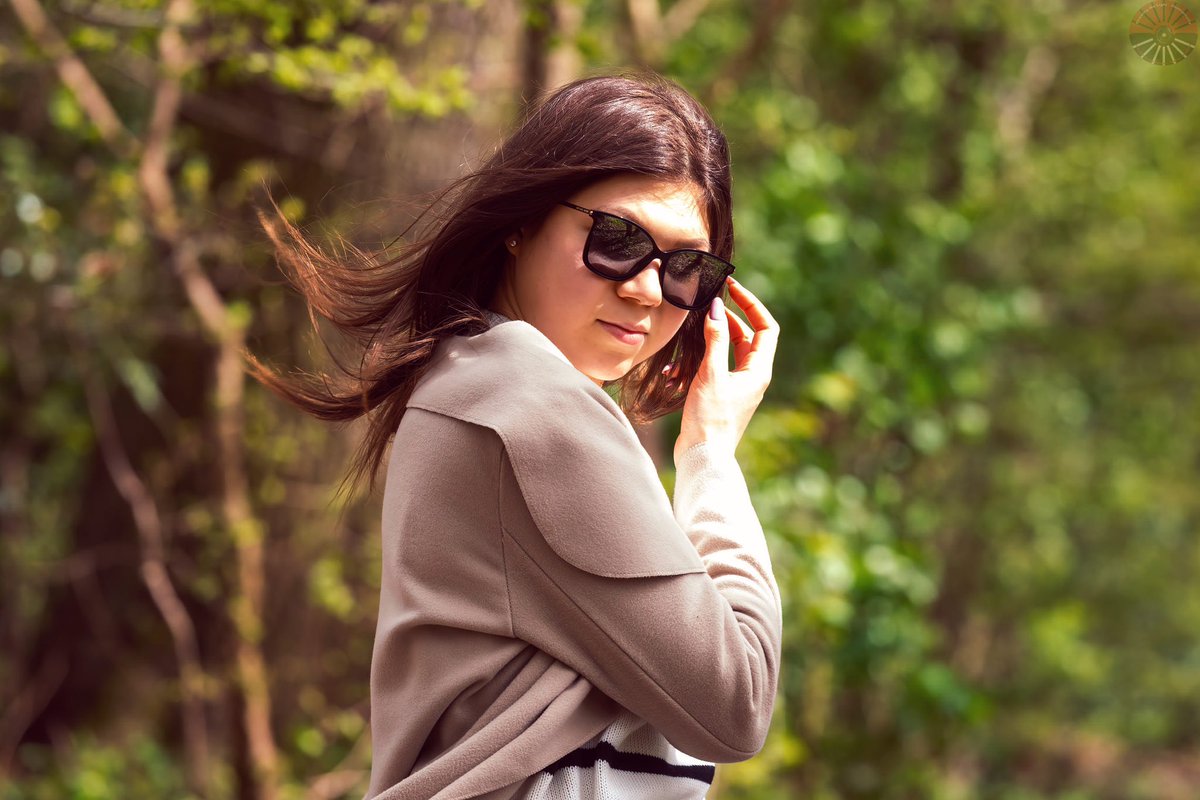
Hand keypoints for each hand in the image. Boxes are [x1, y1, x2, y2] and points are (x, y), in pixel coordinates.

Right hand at [671, 276, 778, 462]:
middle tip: (711, 302)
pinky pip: (718, 366)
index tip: (732, 288)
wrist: (702, 456)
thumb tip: (717, 308)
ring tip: (697, 327)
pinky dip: (705, 357)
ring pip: (732, 351)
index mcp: (759, 371)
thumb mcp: (711, 374)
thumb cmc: (709, 419)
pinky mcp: (724, 395)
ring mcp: (739, 387)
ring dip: (716, 337)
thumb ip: (716, 339)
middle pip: (749, 337)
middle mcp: (753, 377)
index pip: (766, 327)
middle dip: (731, 318)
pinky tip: (683, 362)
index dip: (752, 304)